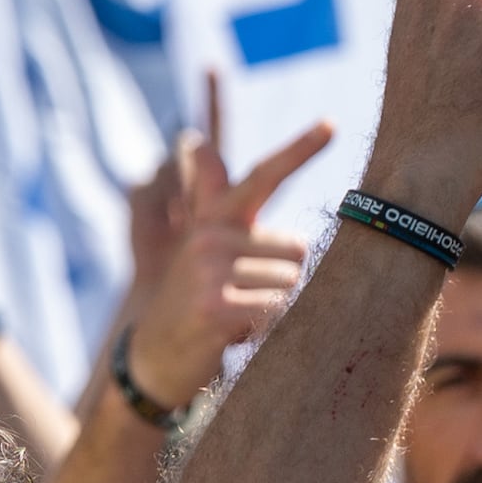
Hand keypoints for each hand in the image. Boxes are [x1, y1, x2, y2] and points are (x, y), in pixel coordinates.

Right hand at [117, 76, 334, 411]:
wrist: (151, 358)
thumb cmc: (195, 304)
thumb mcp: (205, 251)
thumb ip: (216, 204)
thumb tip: (198, 138)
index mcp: (215, 219)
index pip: (262, 177)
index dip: (298, 150)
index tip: (331, 124)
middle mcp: (210, 236)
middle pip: (299, 252)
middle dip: (284, 283)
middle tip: (243, 300)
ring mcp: (209, 270)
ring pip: (292, 285)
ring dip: (274, 310)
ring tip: (235, 317)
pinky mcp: (214, 306)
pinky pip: (278, 311)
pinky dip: (268, 331)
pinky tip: (233, 336)